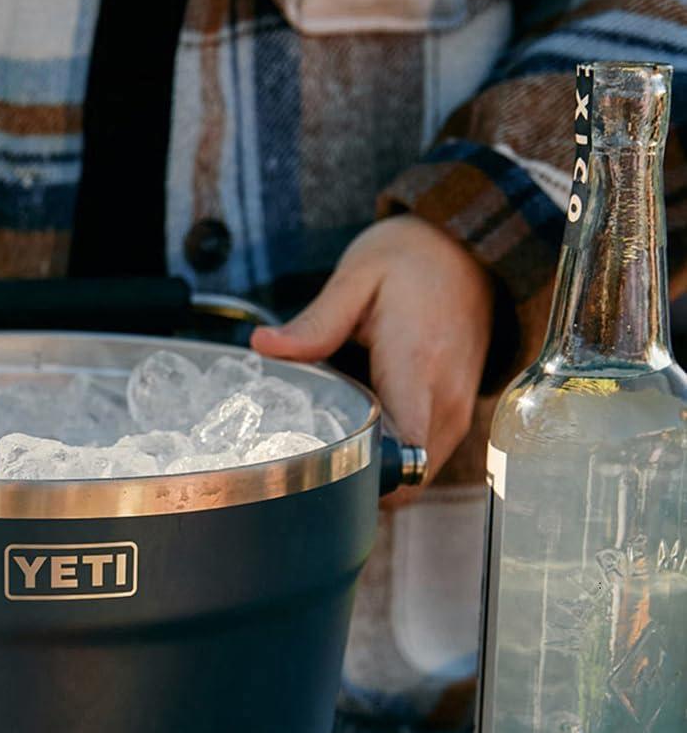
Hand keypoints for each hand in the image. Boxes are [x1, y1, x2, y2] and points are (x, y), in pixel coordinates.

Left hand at [250, 215, 493, 498]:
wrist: (469, 252)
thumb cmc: (412, 262)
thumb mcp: (357, 279)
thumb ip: (315, 323)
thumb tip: (263, 346)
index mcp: (418, 369)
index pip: (402, 454)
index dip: (361, 475)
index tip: (320, 471)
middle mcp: (446, 402)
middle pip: (403, 479)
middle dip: (356, 481)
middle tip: (308, 464)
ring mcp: (457, 414)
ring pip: (413, 478)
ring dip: (374, 473)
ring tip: (332, 447)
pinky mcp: (457, 419)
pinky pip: (421, 462)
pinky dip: (391, 461)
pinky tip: (359, 435)